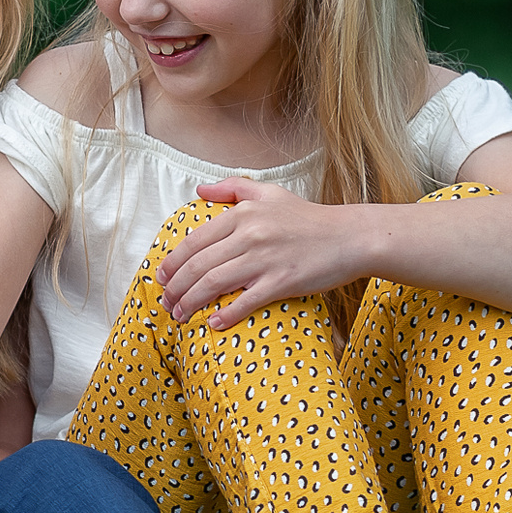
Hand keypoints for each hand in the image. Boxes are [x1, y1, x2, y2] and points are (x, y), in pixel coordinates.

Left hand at [156, 180, 362, 329]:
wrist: (350, 237)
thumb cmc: (308, 218)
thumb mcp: (269, 194)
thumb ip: (232, 188)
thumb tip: (199, 190)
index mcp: (242, 214)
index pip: (194, 241)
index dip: (172, 263)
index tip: (161, 279)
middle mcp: (250, 234)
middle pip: (198, 266)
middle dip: (175, 289)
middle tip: (165, 305)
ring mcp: (265, 259)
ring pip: (213, 284)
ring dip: (190, 304)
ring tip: (180, 316)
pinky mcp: (283, 281)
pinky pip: (245, 301)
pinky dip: (225, 315)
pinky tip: (213, 324)